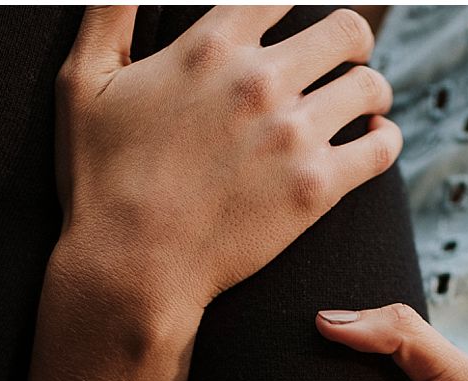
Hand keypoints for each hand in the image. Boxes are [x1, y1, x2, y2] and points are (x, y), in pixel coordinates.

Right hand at [52, 6, 401, 314]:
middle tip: (342, 59)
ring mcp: (293, 134)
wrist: (129, 267)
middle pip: (346, 30)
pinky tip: (371, 141)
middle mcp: (260, 80)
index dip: (296, 3)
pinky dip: (385, 139)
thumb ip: (108, 13)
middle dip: (349, 41)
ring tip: (361, 104)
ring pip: (371, 86)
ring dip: (371, 91)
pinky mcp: (316, 188)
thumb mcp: (82, 80)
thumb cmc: (100, 179)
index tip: (296, 21)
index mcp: (211, 46)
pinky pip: (382, 146)